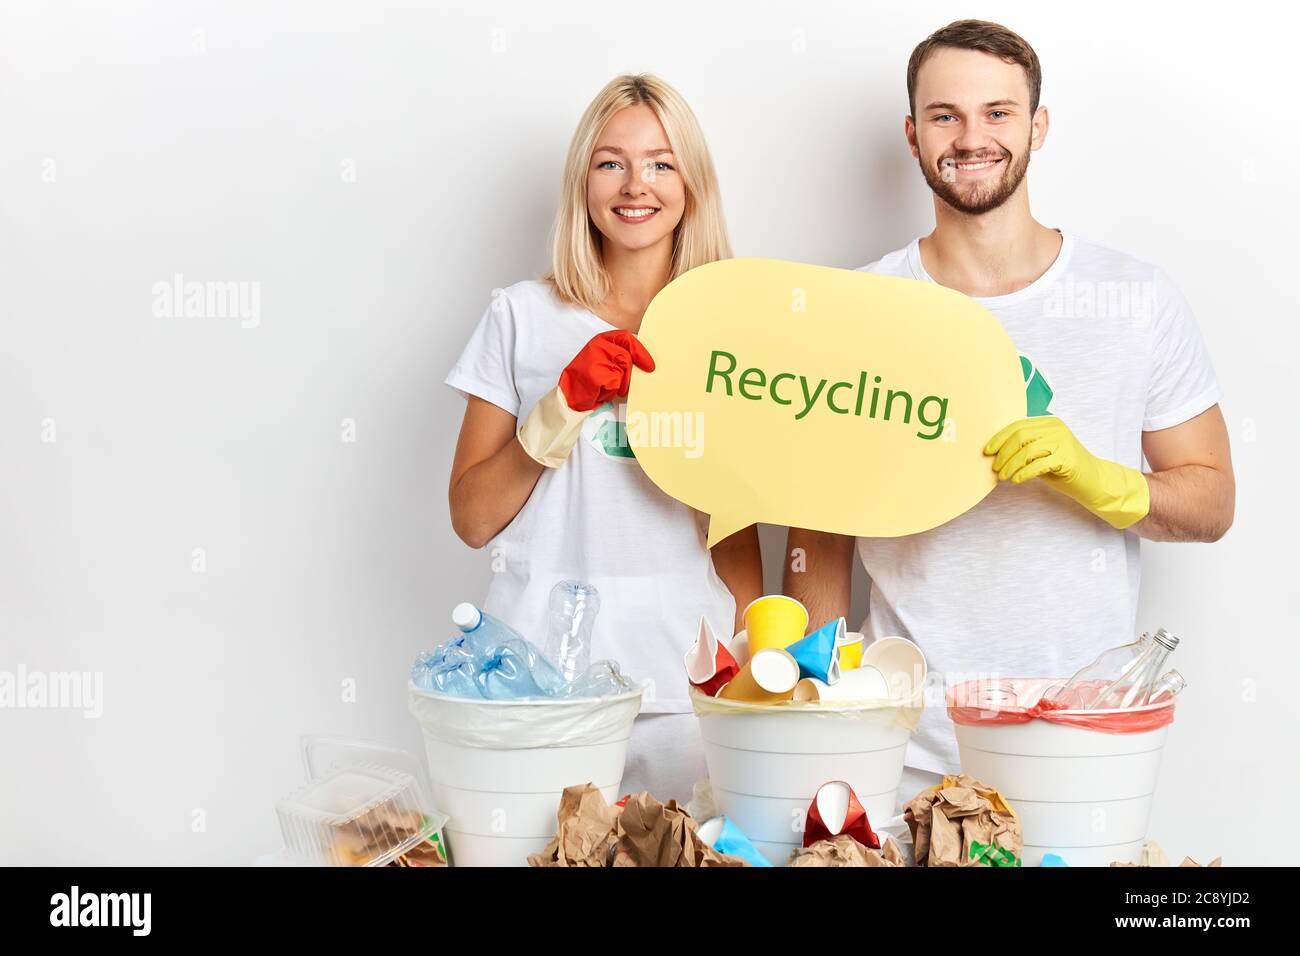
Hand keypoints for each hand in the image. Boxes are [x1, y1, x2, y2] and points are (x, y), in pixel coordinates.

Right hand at [517, 331, 654, 467]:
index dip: (641, 351)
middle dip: (630, 374)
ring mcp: (595, 357)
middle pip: (627, 356)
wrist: (570, 396)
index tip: (650, 366)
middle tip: (625, 386)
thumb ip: (621, 357)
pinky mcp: (595, 372)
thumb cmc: (591, 381)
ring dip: (620, 383)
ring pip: (623, 369)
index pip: (626, 337)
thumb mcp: (606, 362)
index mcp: (601, 340)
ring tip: (608, 388)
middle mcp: (597, 345)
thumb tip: (646, 360)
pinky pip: (616, 381)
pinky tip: (601, 391)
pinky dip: (612, 390)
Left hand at [983, 416, 1149, 529]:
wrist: (1093, 480)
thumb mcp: (1041, 454)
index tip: (987, 452)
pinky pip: (1039, 464)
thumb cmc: (1062, 468)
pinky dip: (1024, 473)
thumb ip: (1023, 448)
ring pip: (1028, 450)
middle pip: (1020, 436)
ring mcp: (1063, 442)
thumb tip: (995, 452)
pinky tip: (1016, 480)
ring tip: (1003, 477)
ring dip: (1011, 465)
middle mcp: (1056, 428)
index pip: (1017, 426)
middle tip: (995, 469)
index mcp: (1048, 423)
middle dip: (1003, 453)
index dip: (999, 438)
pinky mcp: (1068, 459)